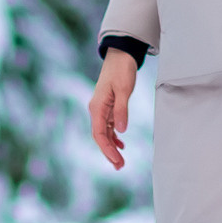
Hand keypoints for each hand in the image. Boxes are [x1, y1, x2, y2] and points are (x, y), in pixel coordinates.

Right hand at [88, 48, 139, 168]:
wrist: (120, 55)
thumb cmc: (121, 70)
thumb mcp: (124, 90)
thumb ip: (122, 110)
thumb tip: (121, 131)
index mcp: (97, 107)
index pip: (99, 134)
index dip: (107, 149)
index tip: (117, 161)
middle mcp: (96, 110)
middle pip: (100, 137)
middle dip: (109, 153)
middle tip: (120, 167)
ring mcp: (101, 109)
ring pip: (104, 133)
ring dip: (112, 147)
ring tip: (120, 162)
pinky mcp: (107, 107)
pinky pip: (108, 126)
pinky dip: (114, 137)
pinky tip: (121, 145)